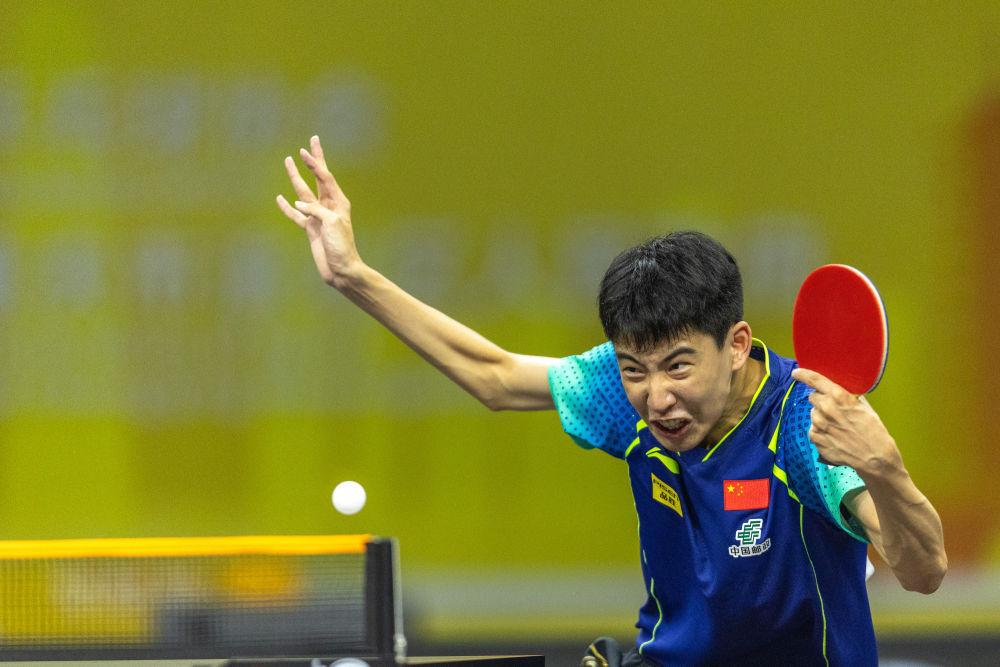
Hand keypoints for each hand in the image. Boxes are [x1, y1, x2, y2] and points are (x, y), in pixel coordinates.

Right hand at [276, 135, 361, 287]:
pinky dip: (287, 207)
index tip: (303, 151)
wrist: (342, 270)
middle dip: (314, 160)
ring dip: (296, 177)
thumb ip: (315, 210)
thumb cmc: (342, 247)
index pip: (325, 177)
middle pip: (318, 177)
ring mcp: (318, 217)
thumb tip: (297, 203)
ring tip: (287, 161)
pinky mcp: (311, 229)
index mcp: (338, 202)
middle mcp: (329, 206)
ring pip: (303, 193)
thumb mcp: (331, 224)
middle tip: (312, 141)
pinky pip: (296, 215)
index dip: (314, 163)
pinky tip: (280, 199)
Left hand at [790, 367, 901, 476]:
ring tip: (837, 426)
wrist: (874, 457)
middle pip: (813, 397)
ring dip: (821, 416)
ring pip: (813, 413)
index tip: (796, 373)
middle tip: (834, 410)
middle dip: (821, 400)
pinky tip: (833, 436)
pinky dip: (820, 431)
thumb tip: (838, 390)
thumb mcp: (864, 407)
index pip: (815, 380)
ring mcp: (819, 424)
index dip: (803, 374)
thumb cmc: (873, 430)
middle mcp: (826, 408)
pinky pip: (812, 429)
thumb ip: (848, 396)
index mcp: (839, 397)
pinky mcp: (815, 438)